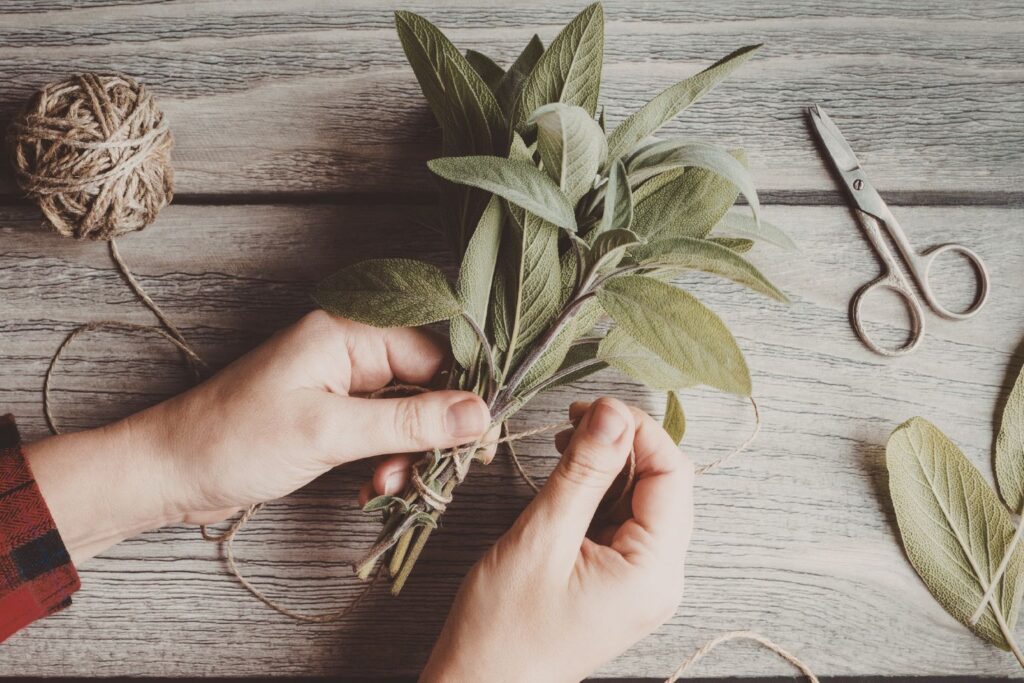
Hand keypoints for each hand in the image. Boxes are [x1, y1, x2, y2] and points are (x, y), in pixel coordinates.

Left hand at [24, 311, 490, 563]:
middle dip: (432, 433)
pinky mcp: (331, 414)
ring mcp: (340, 383)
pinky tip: (373, 487)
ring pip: (406, 413)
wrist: (170, 472)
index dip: (462, 397)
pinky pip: (381, 431)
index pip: (434, 354)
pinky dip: (386, 460)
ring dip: (408, 454)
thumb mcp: (329, 432)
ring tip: (389, 487)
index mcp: (349, 332)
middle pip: (425, 384)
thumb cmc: (237, 440)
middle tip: (435, 475)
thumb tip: (480, 415)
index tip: (478, 442)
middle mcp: (349, 350)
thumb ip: (408, 421)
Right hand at [420, 398, 693, 682]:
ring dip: (608, 464)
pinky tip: (568, 477)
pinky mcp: (618, 580)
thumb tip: (613, 411)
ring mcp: (640, 581)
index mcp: (654, 572)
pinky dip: (598, 491)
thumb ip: (583, 472)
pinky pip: (622, 520)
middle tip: (572, 420)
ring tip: (564, 446)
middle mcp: (660, 577)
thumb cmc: (503, 630)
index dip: (638, 430)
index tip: (593, 406)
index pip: (673, 474)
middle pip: (662, 484)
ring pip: (641, 498)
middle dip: (623, 444)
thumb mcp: (542, 538)